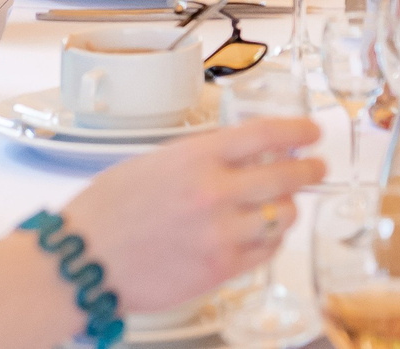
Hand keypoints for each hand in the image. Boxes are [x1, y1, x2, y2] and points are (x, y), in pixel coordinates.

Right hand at [56, 117, 326, 315]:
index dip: (297, 130)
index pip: (265, 134)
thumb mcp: (154, 162)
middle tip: (316, 167)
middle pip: (286, 175)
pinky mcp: (220, 269)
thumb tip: (238, 154)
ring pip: (283, 216)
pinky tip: (264, 234)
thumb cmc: (107, 212)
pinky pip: (265, 251)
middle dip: (309, 169)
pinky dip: (271, 240)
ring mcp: (221, 234)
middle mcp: (215, 193)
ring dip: (289, 207)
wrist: (83, 261)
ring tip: (286, 204)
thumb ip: (200, 157)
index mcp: (196, 158)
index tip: (311, 131)